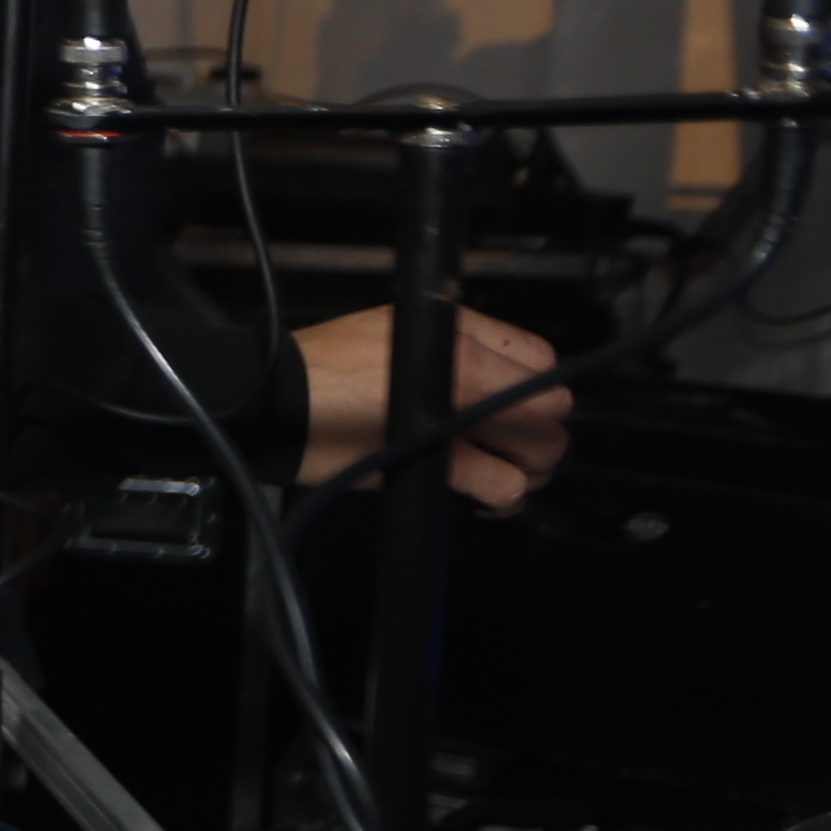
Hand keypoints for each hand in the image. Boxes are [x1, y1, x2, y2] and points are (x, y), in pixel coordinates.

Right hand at [287, 305, 571, 508]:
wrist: (277, 399)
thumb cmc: (322, 368)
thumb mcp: (389, 329)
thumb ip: (446, 348)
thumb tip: (487, 381)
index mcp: (458, 332)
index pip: (542, 362)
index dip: (534, 392)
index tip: (514, 410)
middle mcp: (469, 366)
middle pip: (553, 406)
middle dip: (540, 434)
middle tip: (512, 450)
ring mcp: (460, 413)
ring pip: (542, 448)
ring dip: (530, 469)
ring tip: (503, 476)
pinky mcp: (442, 459)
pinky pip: (505, 484)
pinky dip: (504, 497)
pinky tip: (486, 500)